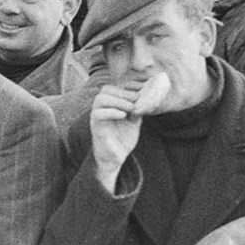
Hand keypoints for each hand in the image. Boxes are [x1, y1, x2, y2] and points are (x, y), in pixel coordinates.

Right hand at [89, 72, 167, 191]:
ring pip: (99, 99)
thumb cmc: (123, 139)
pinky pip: (98, 114)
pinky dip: (111, 112)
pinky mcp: (96, 128)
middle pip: (105, 90)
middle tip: (136, 100)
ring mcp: (97, 118)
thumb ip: (137, 109)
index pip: (113, 87)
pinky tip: (123, 116)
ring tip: (131, 108)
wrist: (115, 158)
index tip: (141, 90)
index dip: (127, 86)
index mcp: (109, 106)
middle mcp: (101, 109)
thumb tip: (148, 97)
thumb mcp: (134, 120)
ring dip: (117, 101)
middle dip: (122, 92)